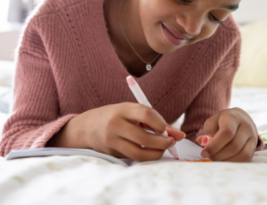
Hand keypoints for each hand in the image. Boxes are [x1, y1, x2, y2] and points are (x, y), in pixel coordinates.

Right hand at [47, 102, 184, 161]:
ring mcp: (111, 140)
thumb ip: (154, 121)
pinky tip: (150, 151)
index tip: (166, 128)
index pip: (145, 114)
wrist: (87, 127)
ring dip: (156, 153)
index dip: (160, 122)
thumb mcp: (132, 111)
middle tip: (171, 142)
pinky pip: (132, 157)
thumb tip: (179, 135)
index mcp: (122, 109)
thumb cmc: (116, 116)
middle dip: (163, 142)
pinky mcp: (111, 153)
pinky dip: (145, 156)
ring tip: (163, 148)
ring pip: (139, 152)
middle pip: (144, 137)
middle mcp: (115, 124)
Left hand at [197, 108, 257, 161]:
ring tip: (216, 159)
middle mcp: (246, 126)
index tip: (204, 153)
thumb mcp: (213, 122)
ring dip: (226, 160)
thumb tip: (203, 142)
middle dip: (219, 155)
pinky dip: (234, 162)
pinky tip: (225, 161)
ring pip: (242, 154)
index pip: (227, 133)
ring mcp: (253, 137)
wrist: (240, 119)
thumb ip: (207, 132)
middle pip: (234, 145)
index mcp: (234, 117)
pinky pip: (246, 158)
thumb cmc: (223, 121)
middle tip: (209, 157)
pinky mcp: (254, 146)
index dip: (214, 145)